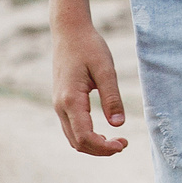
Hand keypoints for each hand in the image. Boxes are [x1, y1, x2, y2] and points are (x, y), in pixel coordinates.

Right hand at [52, 20, 129, 156]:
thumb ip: (112, 98)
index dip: (104, 147)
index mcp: (71, 99)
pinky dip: (86, 137)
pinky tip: (103, 133)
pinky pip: (72, 128)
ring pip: (73, 138)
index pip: (85, 137)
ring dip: (93, 145)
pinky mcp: (61, 102)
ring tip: (116, 141)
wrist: (69, 33)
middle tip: (123, 144)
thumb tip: (119, 125)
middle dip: (100, 149)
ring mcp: (58, 105)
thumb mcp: (106, 70)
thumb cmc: (89, 47)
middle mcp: (60, 106)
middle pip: (77, 143)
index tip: (123, 143)